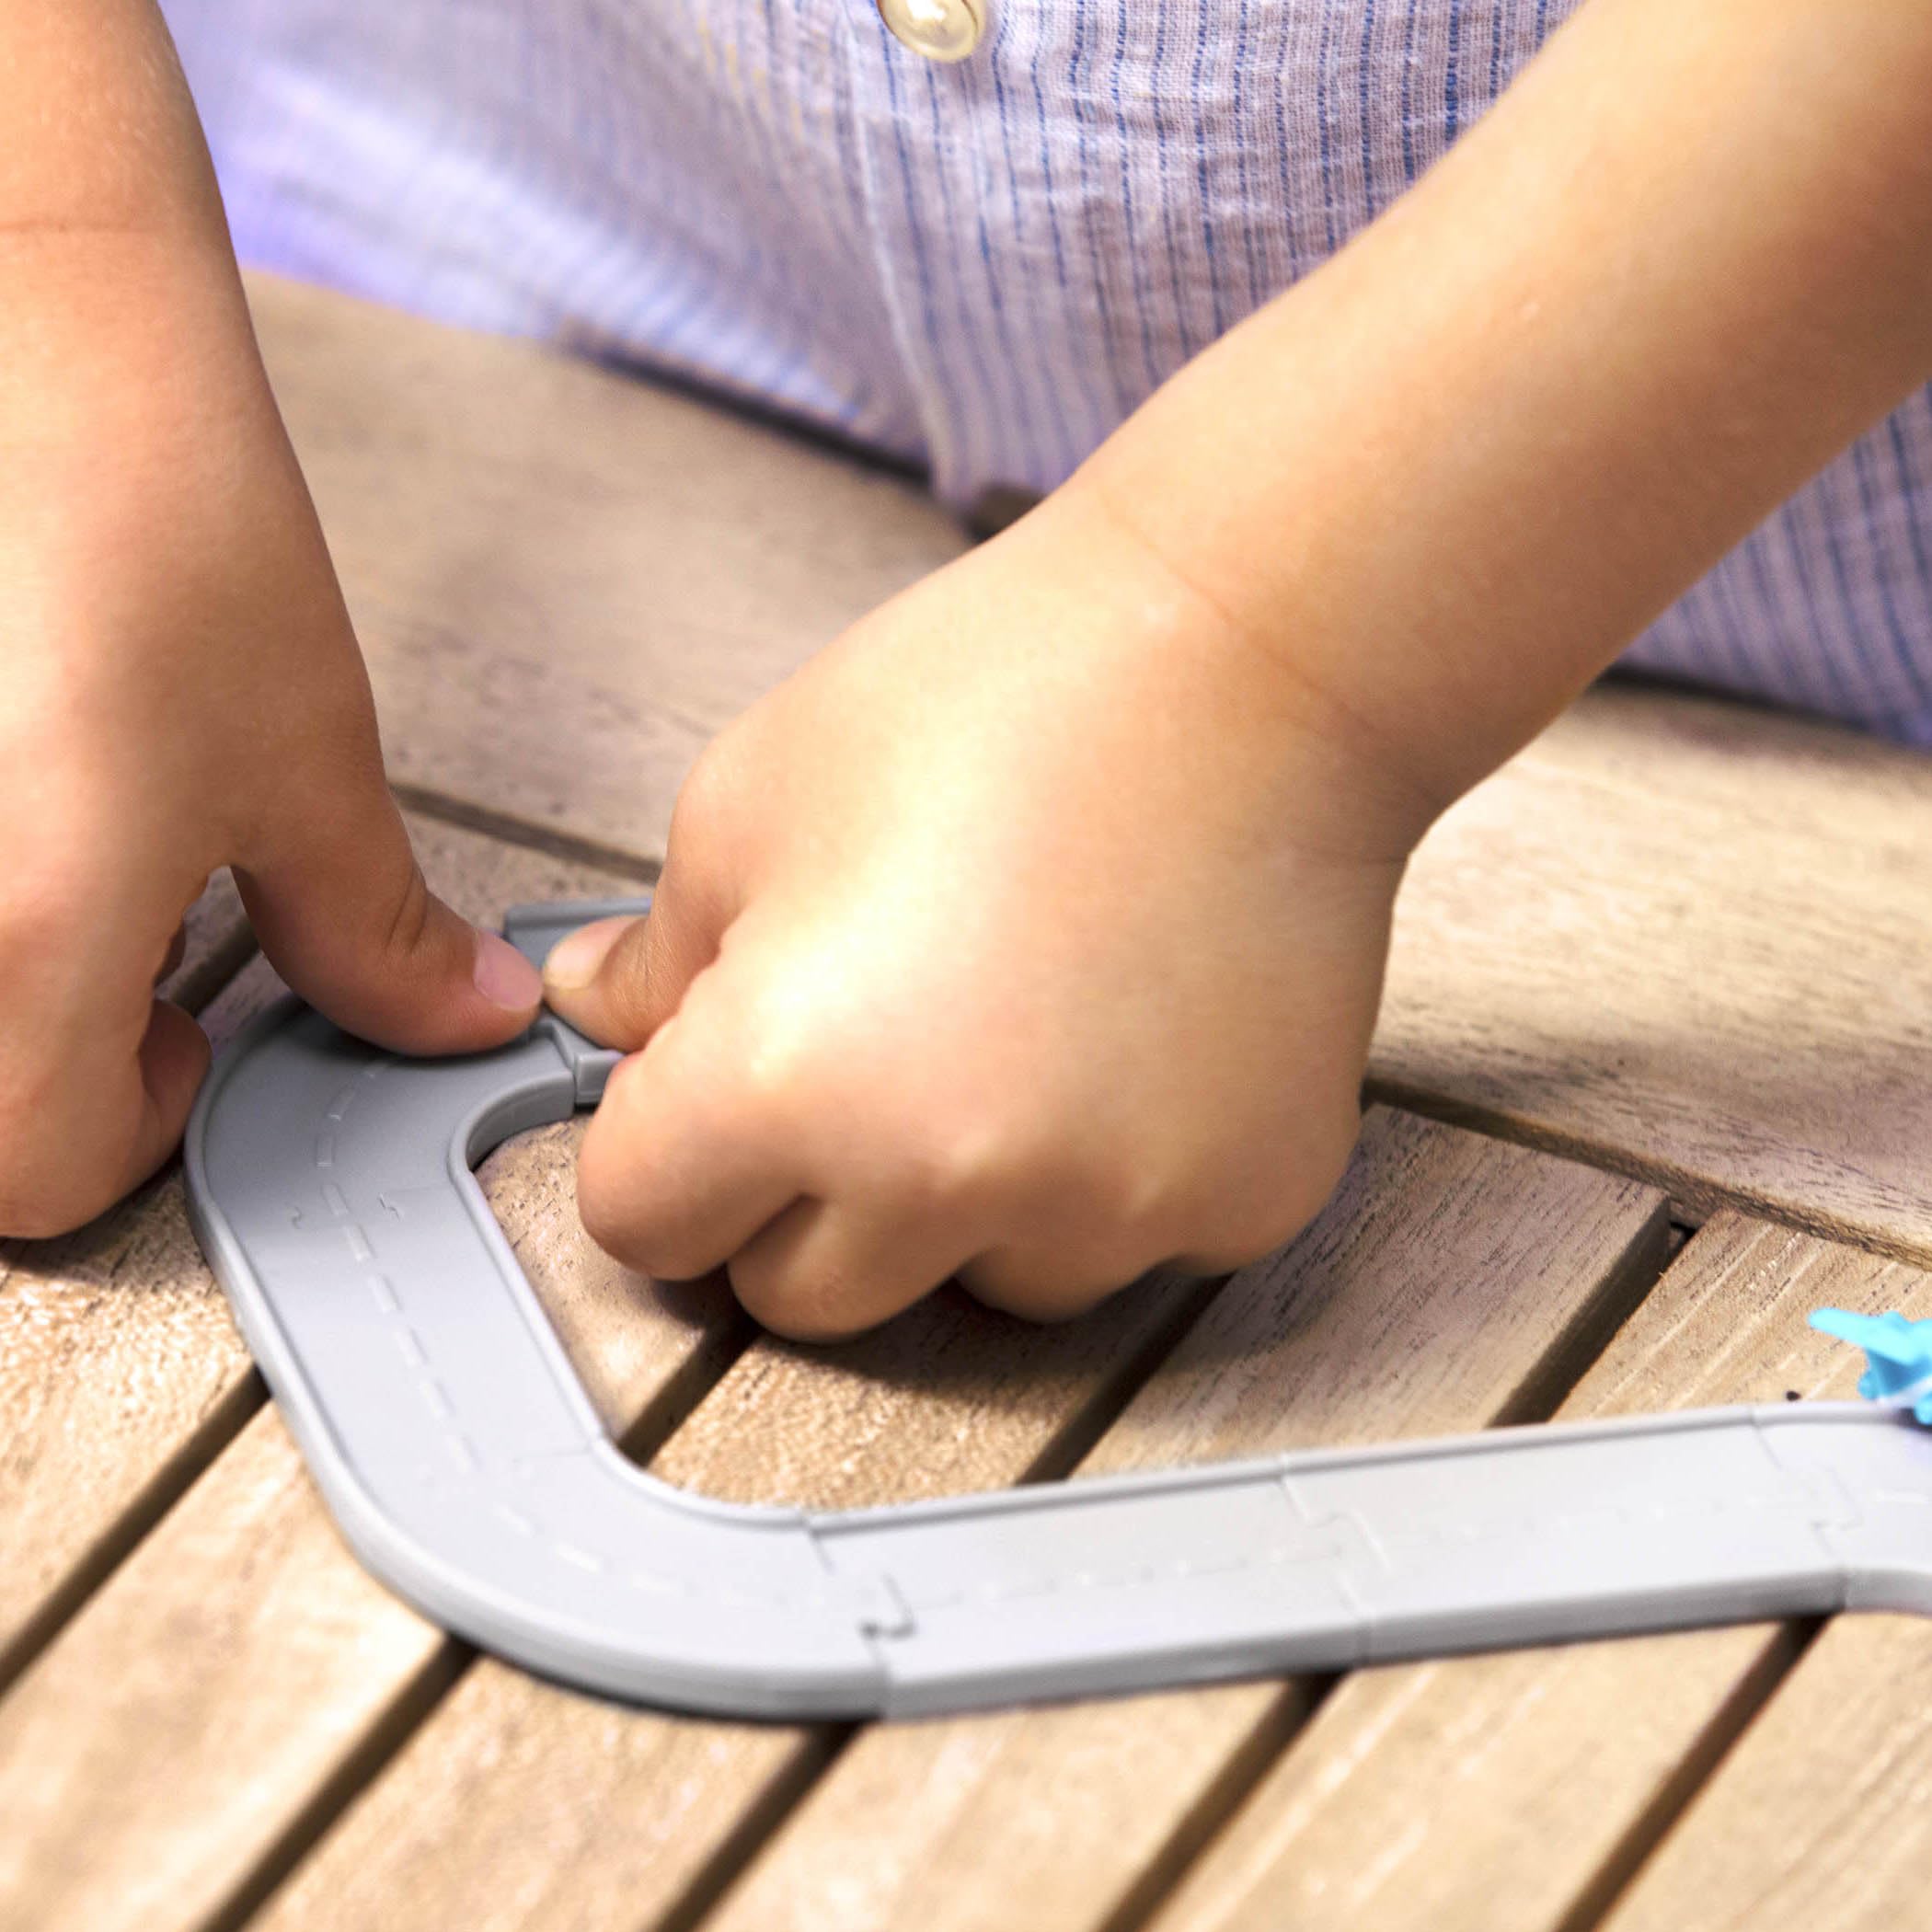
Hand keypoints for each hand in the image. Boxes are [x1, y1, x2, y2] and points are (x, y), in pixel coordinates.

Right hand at [0, 302, 543, 1238]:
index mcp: (14, 943)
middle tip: (129, 963)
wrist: (27, 324)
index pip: (40, 1180)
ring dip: (5, 988)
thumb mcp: (302, 762)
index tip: (186, 1036)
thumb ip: (375, 936)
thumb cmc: (160, 524)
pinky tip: (18, 788)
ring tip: (70, 851)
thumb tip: (463, 1018)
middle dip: (45, 1074)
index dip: (135, 1132)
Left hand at [542, 486, 1417, 1338]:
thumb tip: (612, 1020)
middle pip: (800, 1295)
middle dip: (795, 1198)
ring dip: (964, 1202)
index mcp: (787, 1082)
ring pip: (975, 1284)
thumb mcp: (755, 797)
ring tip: (1016, 1031)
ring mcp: (1108, 1208)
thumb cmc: (997, 696)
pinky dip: (1106, 1177)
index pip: (643, 1226)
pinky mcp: (1235, 1200)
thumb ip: (658, 952)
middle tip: (856, 1055)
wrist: (1248, 658)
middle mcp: (945, 1182)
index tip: (695, 1101)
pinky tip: (1126, 1040)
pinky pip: (1123, 1245)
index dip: (656, 1154)